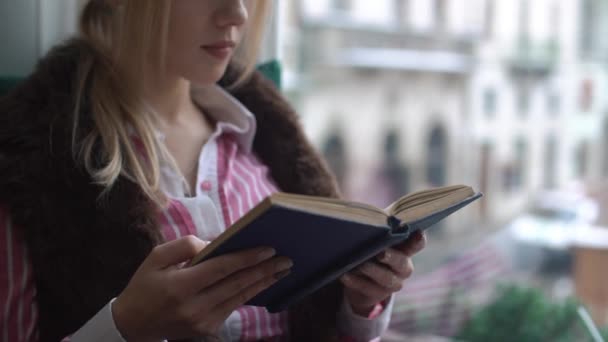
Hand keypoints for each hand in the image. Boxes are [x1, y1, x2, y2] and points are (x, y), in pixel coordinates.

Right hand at [112, 235, 292, 340]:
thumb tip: (213, 243)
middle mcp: (194, 307)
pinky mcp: (208, 329)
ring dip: (263, 283)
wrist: (133, 324)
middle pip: (237, 284)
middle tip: (286, 259)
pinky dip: (250, 293)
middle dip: (264, 271)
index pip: (220, 269)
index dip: (246, 258)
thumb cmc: (145, 285)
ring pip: (240, 298)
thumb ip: (185, 246)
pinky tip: (263, 282)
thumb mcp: (156, 257)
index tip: (267, 249)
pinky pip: (234, 307)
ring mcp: (203, 321)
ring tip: (282, 270)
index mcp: (180, 286)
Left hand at [340, 230, 425, 315]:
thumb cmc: (373, 248)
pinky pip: (367, 288)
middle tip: (381, 253)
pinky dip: (355, 281)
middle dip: (391, 257)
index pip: (417, 244)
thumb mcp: (378, 237)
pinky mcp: (378, 295)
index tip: (418, 233)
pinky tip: (345, 275)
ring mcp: (393, 283)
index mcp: (406, 250)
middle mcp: (404, 268)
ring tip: (359, 265)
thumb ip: (379, 226)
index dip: (419, 240)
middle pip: (401, 262)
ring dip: (372, 270)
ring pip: (385, 278)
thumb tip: (368, 215)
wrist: (364, 279)